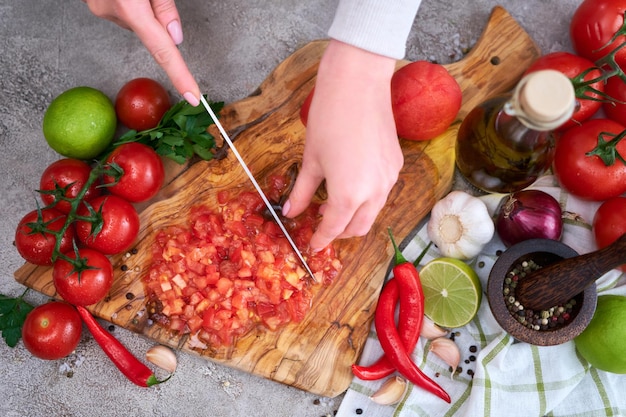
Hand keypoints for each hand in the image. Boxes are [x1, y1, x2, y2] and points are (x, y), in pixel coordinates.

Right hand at [84, 0, 199, 105]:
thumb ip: (164, 5)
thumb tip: (174, 37)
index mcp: (129, 6)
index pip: (163, 51)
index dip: (180, 75)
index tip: (193, 96)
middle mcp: (111, 11)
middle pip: (151, 29)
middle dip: (158, 15)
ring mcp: (100, 8)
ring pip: (138, 20)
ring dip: (143, 7)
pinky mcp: (96, 5)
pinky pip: (125, 12)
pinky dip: (131, 3)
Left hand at [283, 40, 402, 250]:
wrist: (358, 84)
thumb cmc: (329, 119)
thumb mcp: (311, 160)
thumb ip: (302, 191)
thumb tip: (290, 211)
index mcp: (349, 195)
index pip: (334, 229)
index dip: (321, 239)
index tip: (312, 245)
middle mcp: (375, 193)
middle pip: (359, 227)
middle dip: (340, 232)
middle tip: (321, 226)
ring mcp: (389, 179)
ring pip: (373, 211)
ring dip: (355, 216)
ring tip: (334, 204)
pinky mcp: (396, 164)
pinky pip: (382, 192)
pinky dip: (367, 198)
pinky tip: (352, 184)